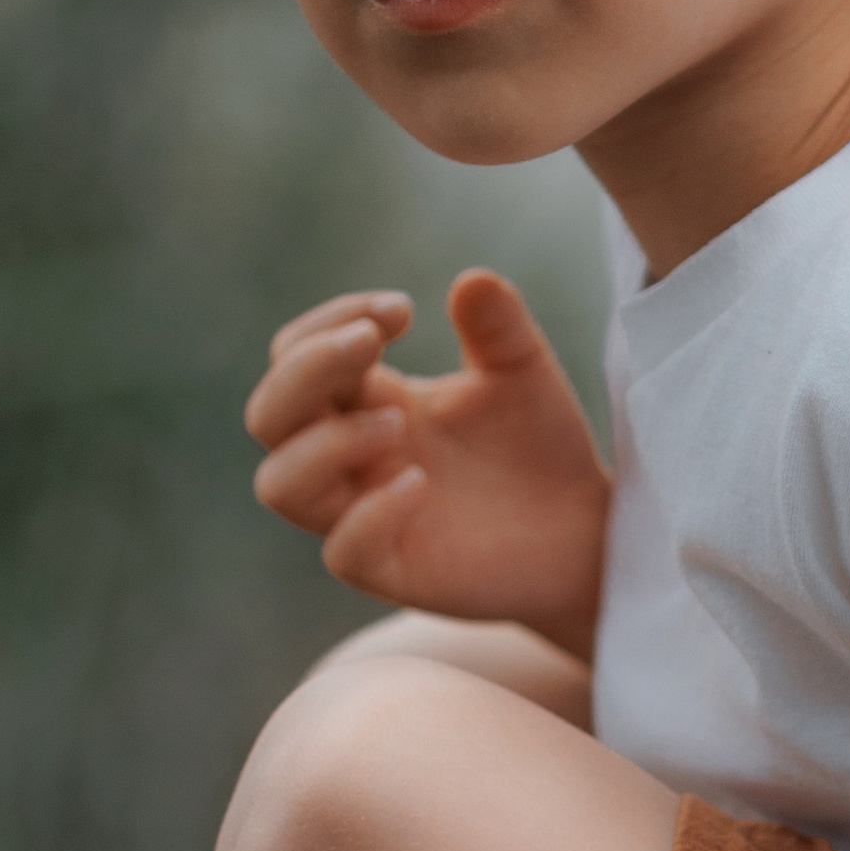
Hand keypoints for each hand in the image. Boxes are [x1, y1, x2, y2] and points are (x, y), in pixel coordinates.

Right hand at [245, 268, 610, 658]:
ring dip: (327, 442)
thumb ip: (498, 327)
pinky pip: (343, 552)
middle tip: (372, 343)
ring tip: (399, 423)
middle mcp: (347, 458)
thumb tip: (471, 280)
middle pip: (268, 414)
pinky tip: (419, 483)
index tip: (401, 311)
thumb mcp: (522, 372)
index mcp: (363, 400)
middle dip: (306, 369)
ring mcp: (361, 516)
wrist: (581, 530)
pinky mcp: (392, 570)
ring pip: (280, 484)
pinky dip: (370, 514)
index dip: (328, 323)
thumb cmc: (537, 447)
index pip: (295, 354)